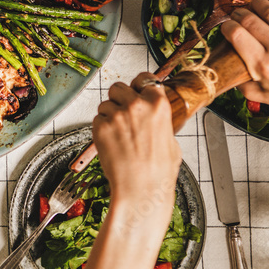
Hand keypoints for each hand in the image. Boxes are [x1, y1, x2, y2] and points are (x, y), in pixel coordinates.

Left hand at [92, 73, 180, 207]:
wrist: (141, 189)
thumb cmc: (158, 171)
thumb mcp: (171, 140)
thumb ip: (160, 121)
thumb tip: (155, 118)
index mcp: (158, 104)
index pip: (143, 78)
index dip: (137, 85)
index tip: (135, 90)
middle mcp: (136, 105)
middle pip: (118, 87)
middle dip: (118, 99)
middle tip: (122, 116)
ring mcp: (117, 115)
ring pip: (104, 104)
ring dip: (108, 116)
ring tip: (119, 136)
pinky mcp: (101, 126)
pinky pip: (96, 120)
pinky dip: (101, 129)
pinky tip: (112, 143)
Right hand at [220, 0, 268, 116]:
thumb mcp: (260, 96)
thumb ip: (240, 81)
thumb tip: (227, 63)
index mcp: (263, 66)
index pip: (236, 34)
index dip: (226, 26)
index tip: (225, 27)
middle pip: (249, 19)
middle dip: (238, 14)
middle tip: (236, 16)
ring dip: (256, 4)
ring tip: (252, 5)